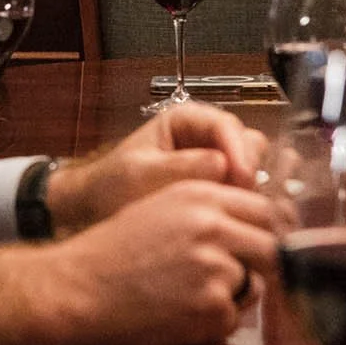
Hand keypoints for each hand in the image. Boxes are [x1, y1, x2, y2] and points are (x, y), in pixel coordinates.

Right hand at [0, 180, 278, 344]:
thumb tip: (254, 227)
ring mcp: (216, 267)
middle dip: (258, 265)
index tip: (258, 248)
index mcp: (201, 194)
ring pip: (253, 284)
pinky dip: (212, 324)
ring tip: (187, 297)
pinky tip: (177, 316)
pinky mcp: (212, 307)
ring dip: (231, 295)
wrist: (77, 289)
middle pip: (271, 246)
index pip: (264, 209)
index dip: (264, 231)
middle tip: (228, 279)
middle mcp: (213, 225)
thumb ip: (208, 212)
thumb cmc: (113, 251)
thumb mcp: (160, 209)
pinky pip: (232, 319)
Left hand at [45, 104, 266, 236]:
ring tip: (240, 213)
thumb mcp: (140, 175)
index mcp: (185, 120)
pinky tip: (237, 223)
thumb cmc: (110, 187)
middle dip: (249, 170)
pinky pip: (241, 194)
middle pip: (247, 145)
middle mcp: (205, 138)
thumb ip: (179, 168)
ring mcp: (215, 165)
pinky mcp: (217, 191)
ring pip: (251, 170)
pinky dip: (243, 207)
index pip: (225, 125)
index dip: (238, 149)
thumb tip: (222, 163)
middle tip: (244, 199)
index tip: (241, 176)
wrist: (94, 213)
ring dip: (250, 191)